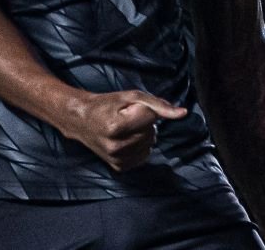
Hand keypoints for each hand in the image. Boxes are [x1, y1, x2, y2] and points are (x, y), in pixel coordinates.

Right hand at [61, 90, 187, 171]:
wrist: (81, 121)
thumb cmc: (105, 105)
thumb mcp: (129, 96)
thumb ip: (157, 104)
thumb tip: (183, 113)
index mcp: (116, 126)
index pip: (151, 117)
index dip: (144, 109)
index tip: (129, 107)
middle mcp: (116, 146)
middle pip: (151, 132)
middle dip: (144, 122)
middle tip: (126, 117)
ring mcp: (117, 159)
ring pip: (150, 144)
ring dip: (143, 134)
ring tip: (126, 128)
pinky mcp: (119, 167)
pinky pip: (144, 155)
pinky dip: (140, 146)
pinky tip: (126, 139)